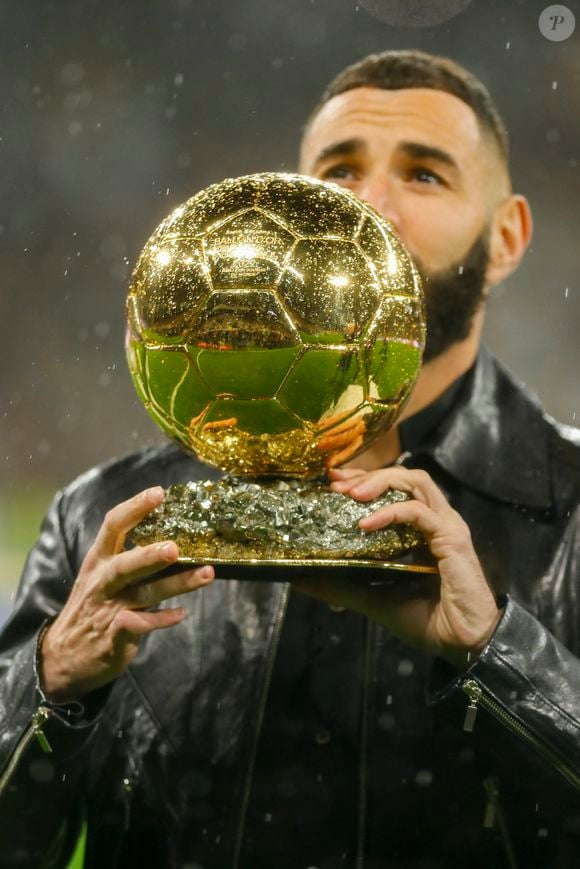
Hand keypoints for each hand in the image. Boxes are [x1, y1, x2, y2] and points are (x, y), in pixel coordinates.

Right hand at [40, 487, 213, 701]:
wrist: (61, 658)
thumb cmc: (91, 609)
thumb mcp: (100, 578)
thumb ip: (128, 559)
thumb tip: (171, 537)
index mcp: (98, 561)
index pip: (113, 527)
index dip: (135, 508)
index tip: (159, 493)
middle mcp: (102, 582)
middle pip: (125, 564)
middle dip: (150, 555)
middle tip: (175, 548)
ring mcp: (109, 609)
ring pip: (143, 594)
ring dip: (176, 585)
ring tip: (205, 575)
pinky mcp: (114, 637)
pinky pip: (141, 625)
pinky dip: (161, 619)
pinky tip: (181, 614)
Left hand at [294, 467, 500, 668]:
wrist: (463, 645)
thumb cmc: (428, 621)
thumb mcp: (373, 599)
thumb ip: (341, 586)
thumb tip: (300, 580)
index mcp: (419, 529)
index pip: (392, 488)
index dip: (362, 479)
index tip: (332, 480)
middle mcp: (435, 520)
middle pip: (403, 476)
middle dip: (367, 475)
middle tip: (336, 484)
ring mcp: (446, 526)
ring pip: (415, 481)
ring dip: (380, 482)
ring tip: (351, 495)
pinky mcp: (453, 538)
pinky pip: (419, 512)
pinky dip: (390, 512)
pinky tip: (366, 524)